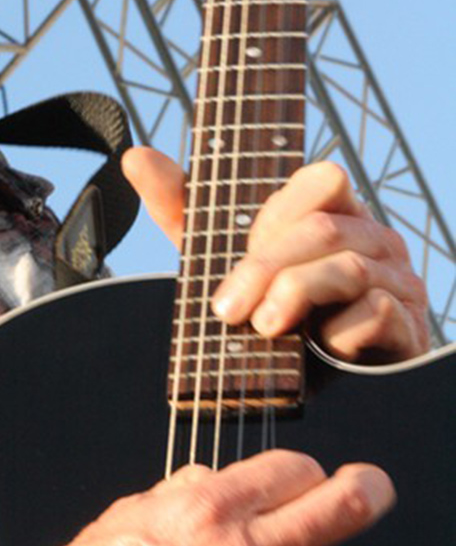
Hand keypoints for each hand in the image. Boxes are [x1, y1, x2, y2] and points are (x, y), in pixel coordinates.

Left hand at [122, 149, 428, 362]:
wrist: (314, 390)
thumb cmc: (269, 311)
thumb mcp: (218, 257)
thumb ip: (182, 207)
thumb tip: (137, 156)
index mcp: (333, 212)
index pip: (320, 179)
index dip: (273, 214)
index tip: (233, 248)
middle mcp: (372, 237)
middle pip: (321, 228)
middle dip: (265, 268)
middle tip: (227, 309)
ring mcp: (396, 279)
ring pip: (349, 267)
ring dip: (295, 296)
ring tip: (262, 327)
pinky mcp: (407, 326)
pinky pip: (377, 311)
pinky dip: (339, 331)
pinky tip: (318, 348)